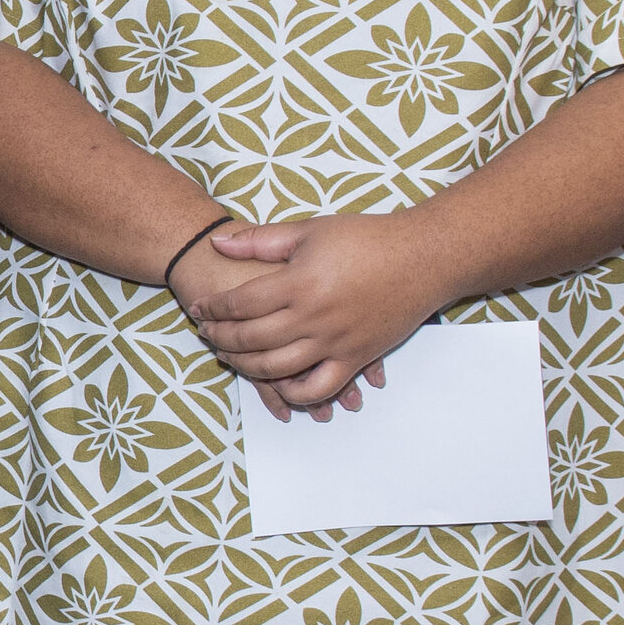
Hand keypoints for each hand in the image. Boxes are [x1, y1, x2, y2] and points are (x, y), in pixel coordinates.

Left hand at [181, 214, 444, 415]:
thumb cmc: (368, 238)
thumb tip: (217, 243)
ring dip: (245, 366)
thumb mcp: (311, 231)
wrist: (424, 258)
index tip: (199, 308)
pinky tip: (277, 383)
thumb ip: (261, 240)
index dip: (213, 307)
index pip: (240, 304)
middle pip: (251, 339)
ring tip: (230, 356)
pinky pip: (319, 388)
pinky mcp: (356, 358)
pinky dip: (294, 393)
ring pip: (277, 369)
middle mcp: (314, 318)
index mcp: (299, 283)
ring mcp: (336, 343)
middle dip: (220, 339)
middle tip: (206, 334)